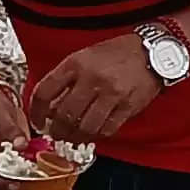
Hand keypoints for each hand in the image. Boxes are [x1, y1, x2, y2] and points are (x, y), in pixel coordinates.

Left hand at [29, 32, 166, 139]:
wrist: (153, 52)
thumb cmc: (117, 54)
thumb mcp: (85, 57)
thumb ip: (66, 79)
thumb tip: (50, 107)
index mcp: (76, 63)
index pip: (45, 91)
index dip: (36, 112)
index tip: (38, 121)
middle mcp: (92, 78)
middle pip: (64, 114)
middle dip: (56, 130)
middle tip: (56, 134)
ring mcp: (111, 94)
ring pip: (85, 126)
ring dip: (75, 137)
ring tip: (73, 137)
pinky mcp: (127, 107)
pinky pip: (107, 129)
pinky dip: (97, 135)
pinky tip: (93, 133)